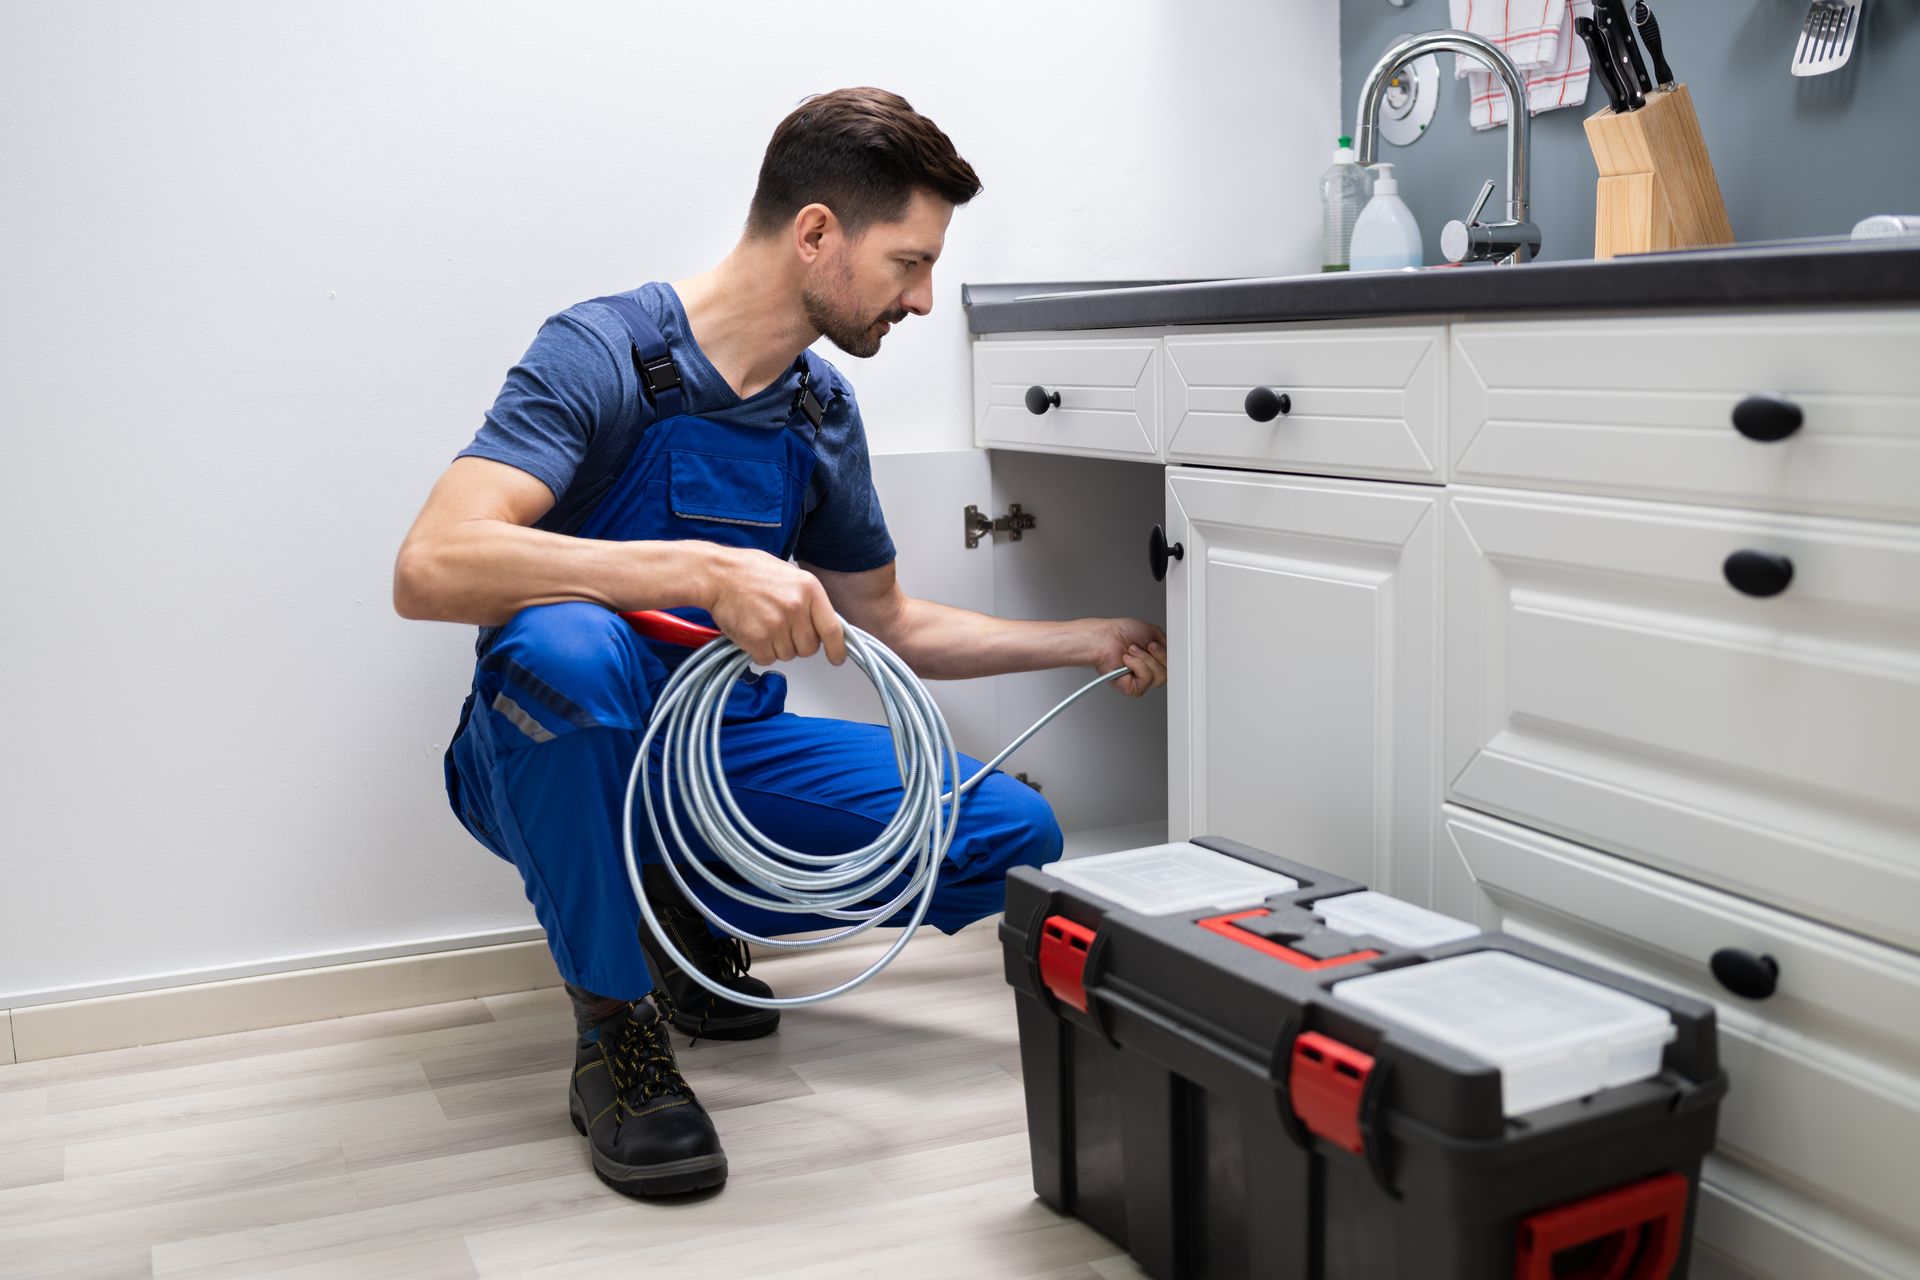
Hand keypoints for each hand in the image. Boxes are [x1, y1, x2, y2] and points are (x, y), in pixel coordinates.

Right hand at [705, 548, 846, 666]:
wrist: (716, 574)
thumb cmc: (748, 571)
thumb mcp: (789, 575)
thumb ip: (807, 599)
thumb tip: (819, 623)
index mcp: (809, 589)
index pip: (832, 628)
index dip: (837, 648)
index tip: (837, 658)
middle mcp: (796, 607)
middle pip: (809, 648)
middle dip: (798, 644)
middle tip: (782, 629)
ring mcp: (777, 624)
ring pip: (788, 655)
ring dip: (777, 646)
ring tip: (762, 624)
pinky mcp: (757, 639)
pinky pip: (767, 658)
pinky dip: (760, 651)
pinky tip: (752, 631)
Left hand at [1083, 618, 1166, 697]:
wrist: (1104, 637)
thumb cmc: (1118, 633)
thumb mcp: (1151, 632)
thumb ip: (1166, 643)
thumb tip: (1174, 650)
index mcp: (1154, 660)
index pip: (1172, 665)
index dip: (1167, 654)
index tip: (1156, 644)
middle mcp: (1148, 671)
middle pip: (1169, 672)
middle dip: (1157, 655)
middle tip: (1144, 646)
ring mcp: (1141, 681)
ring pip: (1160, 676)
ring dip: (1145, 658)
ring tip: (1132, 651)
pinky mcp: (1133, 688)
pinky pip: (1147, 679)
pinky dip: (1138, 665)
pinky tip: (1127, 660)